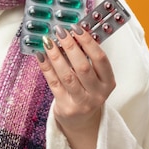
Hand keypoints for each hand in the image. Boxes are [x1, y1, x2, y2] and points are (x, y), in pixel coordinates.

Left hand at [37, 25, 115, 148]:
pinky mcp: (65, 107)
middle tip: (60, 31)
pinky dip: (46, 67)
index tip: (77, 28)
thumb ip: (87, 58)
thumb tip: (72, 33)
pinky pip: (53, 83)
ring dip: (56, 56)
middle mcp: (97, 94)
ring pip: (67, 75)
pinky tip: (41, 55)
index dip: (88, 42)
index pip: (100, 59)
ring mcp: (81, 102)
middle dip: (70, 46)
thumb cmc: (87, 92)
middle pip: (83, 67)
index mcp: (108, 82)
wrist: (81, 120)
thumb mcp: (95, 77)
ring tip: (48, 41)